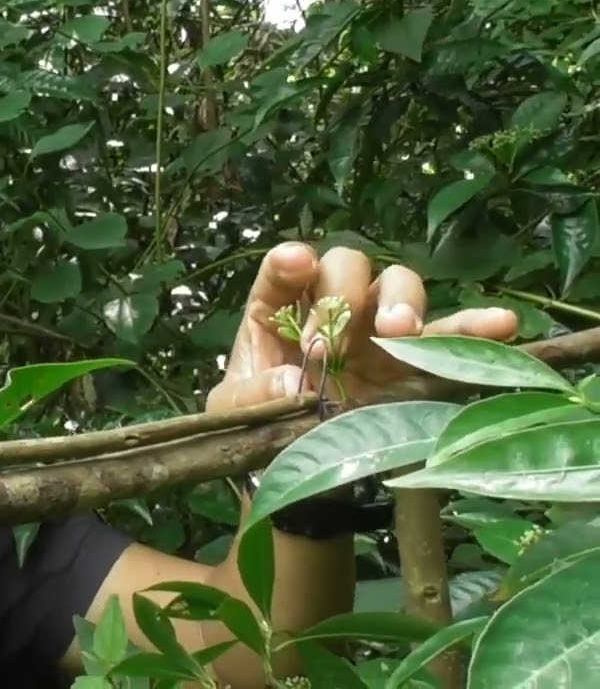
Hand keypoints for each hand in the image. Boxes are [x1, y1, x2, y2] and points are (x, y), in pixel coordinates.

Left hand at [206, 242, 519, 413]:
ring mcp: (375, 333)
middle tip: (329, 345)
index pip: (283, 271)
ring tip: (399, 331)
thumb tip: (294, 386)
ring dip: (400, 302)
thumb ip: (255, 397)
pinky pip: (450, 336)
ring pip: (398, 286)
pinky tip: (500, 324)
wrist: (295, 477)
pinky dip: (474, 327)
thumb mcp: (237, 417)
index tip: (295, 264)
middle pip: (347, 267)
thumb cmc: (258, 431)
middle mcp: (330, 311)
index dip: (289, 261)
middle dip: (342, 294)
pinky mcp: (413, 363)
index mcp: (277, 315)